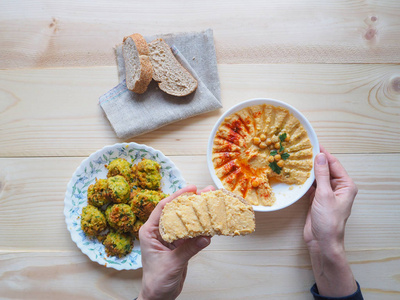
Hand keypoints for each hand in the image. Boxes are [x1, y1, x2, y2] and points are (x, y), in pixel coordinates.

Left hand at [138, 185, 213, 299]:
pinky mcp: (179, 245)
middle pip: (176, 211)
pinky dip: (200, 227)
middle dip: (190, 201)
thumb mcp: (172, 264)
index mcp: (150, 231)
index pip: (163, 208)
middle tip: (205, 191)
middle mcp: (159, 232)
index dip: (177, 196)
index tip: (190, 188)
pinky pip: (191, 233)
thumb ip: (188, 250)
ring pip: (185, 220)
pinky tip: (210, 221)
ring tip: (210, 201)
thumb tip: (205, 237)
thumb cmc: (156, 281)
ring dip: (197, 212)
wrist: (158, 296)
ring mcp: (170, 238)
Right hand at [304, 146, 357, 296]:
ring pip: (318, 177)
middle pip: (326, 170)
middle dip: (315, 161)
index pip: (334, 164)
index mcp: (346, 186)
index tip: (313, 144)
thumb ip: (322, 174)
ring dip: (309, 171)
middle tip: (301, 151)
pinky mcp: (317, 200)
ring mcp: (327, 194)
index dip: (324, 154)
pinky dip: (305, 181)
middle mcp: (338, 188)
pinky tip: (297, 175)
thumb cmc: (328, 220)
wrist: (322, 241)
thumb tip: (320, 156)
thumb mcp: (325, 195)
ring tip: (297, 160)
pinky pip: (312, 186)